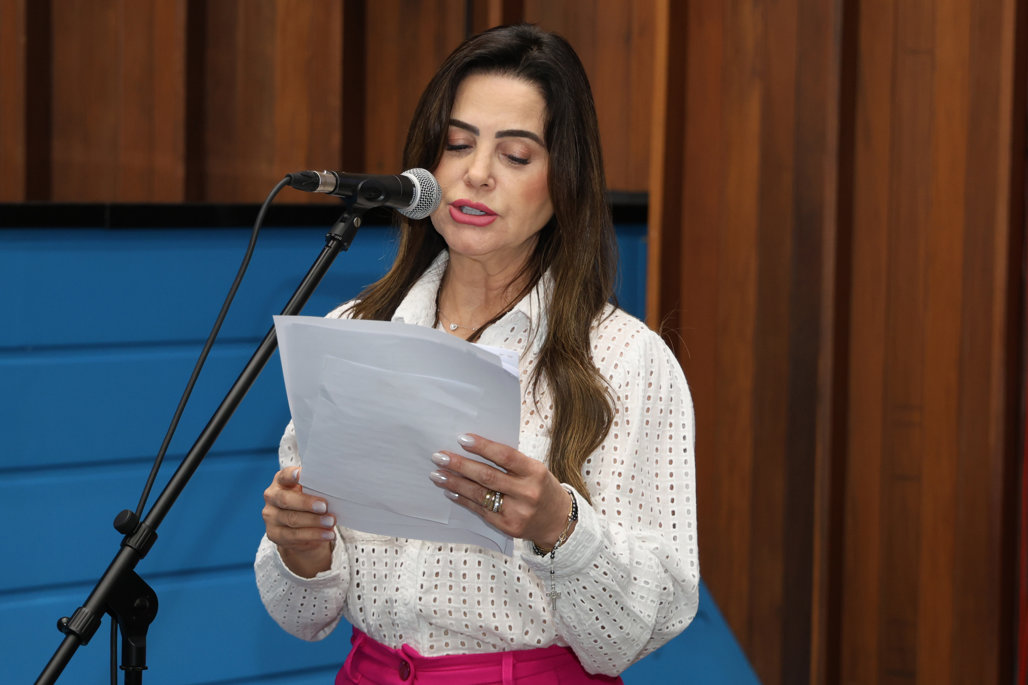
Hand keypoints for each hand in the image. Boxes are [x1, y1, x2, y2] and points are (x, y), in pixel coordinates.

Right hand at [262, 466, 334, 576]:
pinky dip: (313, 536)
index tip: (300, 474)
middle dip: (306, 503)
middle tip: (324, 507)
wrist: (300, 524)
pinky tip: (327, 535)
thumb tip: (335, 487)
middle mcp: (272, 497)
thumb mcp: (311, 491)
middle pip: (286, 500)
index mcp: (281, 481)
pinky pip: (294, 537)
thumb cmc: (309, 500)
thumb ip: (316, 488)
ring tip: (330, 522)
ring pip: (292, 520)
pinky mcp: (274, 534)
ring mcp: (271, 516)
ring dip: (314, 522)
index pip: (284, 476)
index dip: (291, 475)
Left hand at [428, 434, 574, 549]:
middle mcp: (526, 492)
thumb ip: (510, 462)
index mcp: (534, 472)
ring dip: (455, 483)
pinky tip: (450, 492)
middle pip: (487, 476)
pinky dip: (463, 500)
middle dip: (460, 465)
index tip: (462, 439)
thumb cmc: (542, 488)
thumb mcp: (534, 470)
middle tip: (440, 457)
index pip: (505, 456)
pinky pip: (480, 510)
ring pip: (479, 495)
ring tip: (437, 474)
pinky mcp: (507, 527)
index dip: (482, 447)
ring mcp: (516, 512)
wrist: (558, 522)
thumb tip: (474, 449)